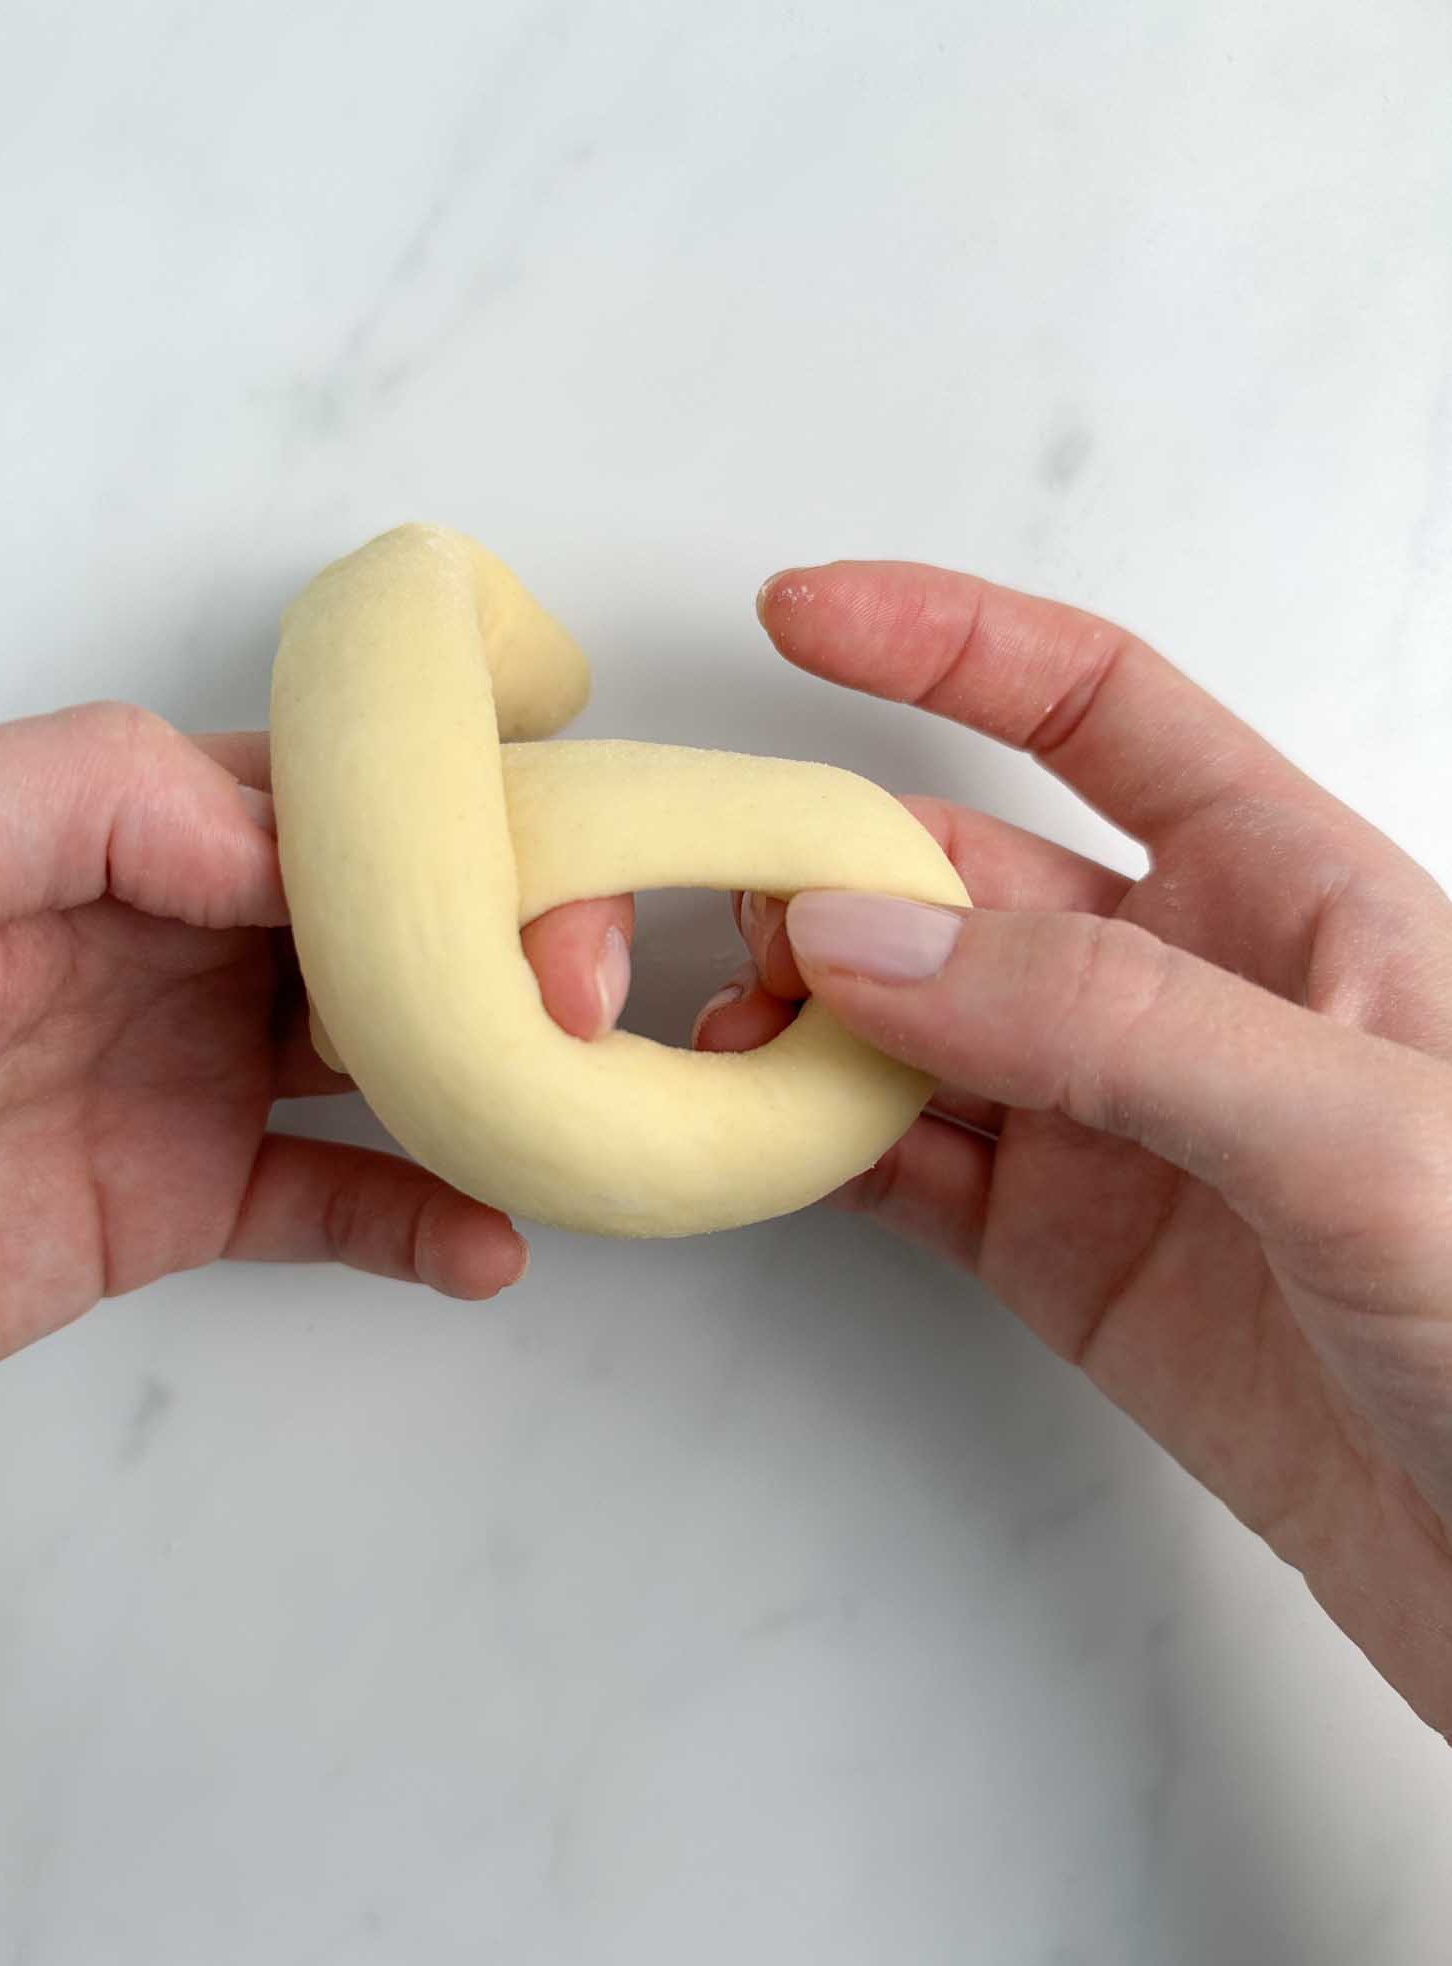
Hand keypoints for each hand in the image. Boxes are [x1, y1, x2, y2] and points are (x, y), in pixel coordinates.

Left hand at [0, 706, 625, 1468]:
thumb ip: (76, 798)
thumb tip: (283, 843)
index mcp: (96, 832)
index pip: (309, 789)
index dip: (436, 812)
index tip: (528, 872)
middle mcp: (154, 938)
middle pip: (376, 911)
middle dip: (501, 933)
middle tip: (576, 1002)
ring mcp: (169, 1074)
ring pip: (380, 1049)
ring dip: (490, 1068)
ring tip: (574, 1105)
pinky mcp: (167, 1204)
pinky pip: (327, 1200)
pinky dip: (422, 1220)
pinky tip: (489, 1244)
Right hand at [697, 562, 1451, 1738]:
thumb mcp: (1355, 1129)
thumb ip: (1110, 1018)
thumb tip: (861, 936)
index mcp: (1294, 896)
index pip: (1100, 709)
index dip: (950, 641)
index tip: (802, 616)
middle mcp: (1185, 993)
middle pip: (957, 874)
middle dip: (820, 861)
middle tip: (699, 898)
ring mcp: (1112, 1129)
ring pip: (906, 1024)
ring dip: (795, 1012)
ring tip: (702, 1033)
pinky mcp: (1063, 1260)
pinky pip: (902, 1165)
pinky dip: (812, 1143)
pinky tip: (750, 1131)